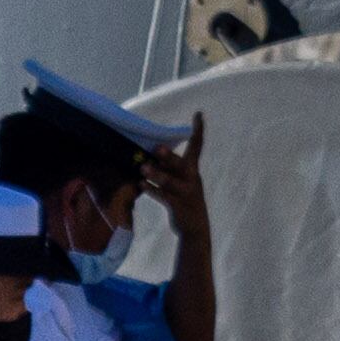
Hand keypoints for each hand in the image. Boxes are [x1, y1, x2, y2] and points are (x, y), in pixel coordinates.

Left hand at [144, 115, 208, 235]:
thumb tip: (150, 154)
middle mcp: (192, 179)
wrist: (194, 226)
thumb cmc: (182, 198)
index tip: (198, 113)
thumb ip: (169, 168)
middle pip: (181, 164)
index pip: (197, 146)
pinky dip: (152, 190)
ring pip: (171, 182)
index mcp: (193, 169)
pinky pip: (164, 197)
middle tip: (158, 148)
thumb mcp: (180, 180)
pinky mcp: (178, 206)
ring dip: (157, 175)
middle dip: (169, 157)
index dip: (198, 131)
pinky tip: (141, 185)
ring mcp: (186, 193)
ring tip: (143, 168)